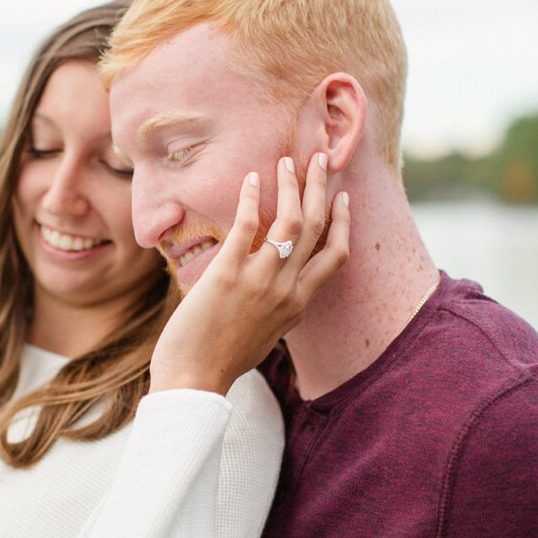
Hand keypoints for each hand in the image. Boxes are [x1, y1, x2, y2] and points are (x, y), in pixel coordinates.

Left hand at [149, 154, 349, 394]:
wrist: (194, 379)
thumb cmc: (223, 360)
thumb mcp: (266, 335)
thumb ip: (279, 308)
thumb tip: (281, 289)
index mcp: (298, 305)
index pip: (336, 257)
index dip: (343, 223)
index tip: (342, 198)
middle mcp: (287, 290)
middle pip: (317, 229)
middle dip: (321, 189)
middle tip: (321, 158)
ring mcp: (260, 282)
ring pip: (290, 223)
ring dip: (291, 186)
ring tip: (288, 161)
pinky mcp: (228, 275)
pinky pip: (246, 227)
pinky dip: (250, 198)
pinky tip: (250, 178)